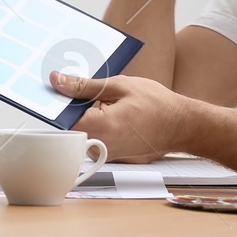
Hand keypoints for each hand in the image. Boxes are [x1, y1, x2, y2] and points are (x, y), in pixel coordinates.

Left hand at [50, 71, 195, 161]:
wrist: (181, 125)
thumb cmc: (157, 105)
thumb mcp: (119, 86)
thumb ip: (84, 86)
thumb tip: (57, 81)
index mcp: (99, 128)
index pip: (60, 117)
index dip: (55, 101)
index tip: (55, 88)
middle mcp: (98, 147)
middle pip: (68, 125)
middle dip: (72, 106)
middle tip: (87, 90)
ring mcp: (104, 154)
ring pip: (80, 131)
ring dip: (86, 115)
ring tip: (108, 102)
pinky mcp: (109, 155)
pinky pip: (92, 137)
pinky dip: (96, 123)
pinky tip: (113, 112)